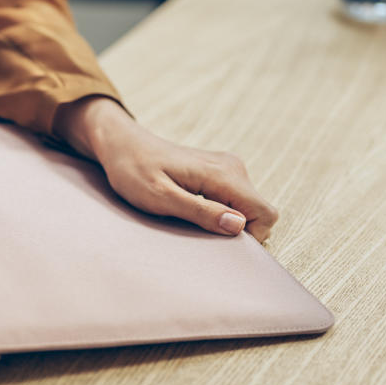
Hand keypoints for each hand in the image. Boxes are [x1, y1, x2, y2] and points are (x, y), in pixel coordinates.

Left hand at [53, 98, 278, 241]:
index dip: (249, 236)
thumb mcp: (160, 197)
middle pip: (259, 212)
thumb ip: (200, 212)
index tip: (216, 240)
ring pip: (247, 207)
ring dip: (225, 221)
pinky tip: (189, 208)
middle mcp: (232, 167)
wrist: (121, 144)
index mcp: (222, 174)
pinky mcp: (219, 172)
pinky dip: (219, 212)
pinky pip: (234, 200)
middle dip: (236, 230)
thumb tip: (238, 225)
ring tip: (188, 216)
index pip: (265, 213)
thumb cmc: (133, 170)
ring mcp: (227, 168)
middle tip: (197, 231)